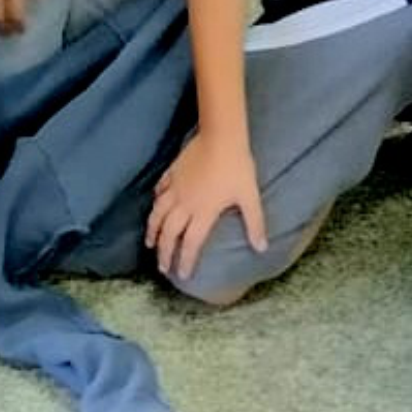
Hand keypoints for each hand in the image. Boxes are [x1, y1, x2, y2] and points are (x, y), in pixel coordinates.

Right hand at [146, 127, 266, 282]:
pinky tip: (155, 205)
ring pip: (158, 213)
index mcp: (203, 212)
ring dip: (153, 230)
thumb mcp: (249, 196)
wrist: (221, 136)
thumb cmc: (237, 167)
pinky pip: (160, 190)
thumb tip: (262, 247)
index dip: (186, 261)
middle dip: (164, 252)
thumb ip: (254, 223)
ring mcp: (176, 187)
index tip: (182, 275)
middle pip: (170, 233)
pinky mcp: (172, 172)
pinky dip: (156, 201)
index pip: (191, 243)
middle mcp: (185, 203)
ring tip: (150, 243)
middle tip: (162, 267)